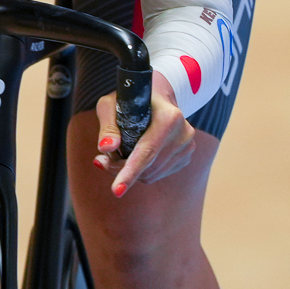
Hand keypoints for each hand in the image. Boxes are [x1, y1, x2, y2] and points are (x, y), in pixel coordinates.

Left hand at [92, 74, 195, 195]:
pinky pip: (157, 174)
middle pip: (147, 167)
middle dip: (121, 169)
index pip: (147, 152)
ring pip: (151, 174)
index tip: (117, 191)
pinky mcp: (186, 157)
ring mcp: (187, 147)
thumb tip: (105, 149)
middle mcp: (183, 133)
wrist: (158, 97)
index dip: (130, 172)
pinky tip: (135, 154)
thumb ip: (107, 126)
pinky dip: (142, 170)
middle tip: (102, 158)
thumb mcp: (111, 104)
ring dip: (130, 170)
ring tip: (118, 151)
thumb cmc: (130, 99)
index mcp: (169, 118)